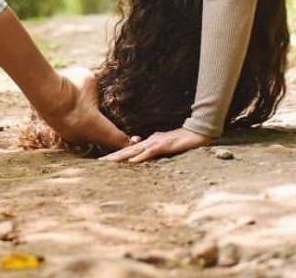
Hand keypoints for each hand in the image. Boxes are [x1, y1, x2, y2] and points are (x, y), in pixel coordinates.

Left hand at [97, 127, 214, 163]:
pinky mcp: (164, 145)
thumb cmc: (183, 140)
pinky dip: (139, 157)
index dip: (116, 156)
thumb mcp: (166, 147)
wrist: (198, 132)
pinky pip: (149, 153)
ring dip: (121, 157)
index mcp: (149, 142)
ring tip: (108, 163)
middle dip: (112, 157)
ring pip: (134, 151)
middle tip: (97, 163)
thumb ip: (156, 150)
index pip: (129, 150)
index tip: (103, 162)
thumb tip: (146, 156)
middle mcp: (149, 141)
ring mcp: (156, 142)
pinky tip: (130, 162)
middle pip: (127, 150)